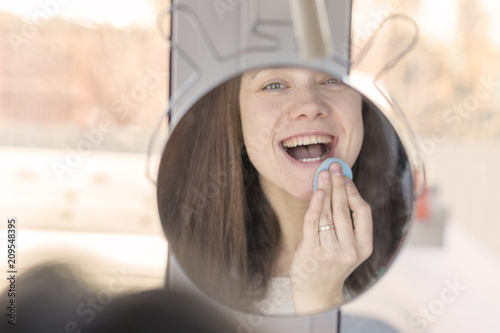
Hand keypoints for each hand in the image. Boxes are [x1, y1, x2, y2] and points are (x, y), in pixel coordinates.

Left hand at [290, 163, 372, 314]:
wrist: (317, 291)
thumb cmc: (331, 263)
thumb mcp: (348, 247)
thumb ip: (348, 223)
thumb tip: (342, 188)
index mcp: (364, 247)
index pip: (363, 212)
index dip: (354, 191)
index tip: (345, 177)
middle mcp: (350, 250)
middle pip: (345, 209)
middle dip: (338, 185)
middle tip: (334, 167)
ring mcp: (330, 252)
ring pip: (328, 214)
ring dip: (326, 190)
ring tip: (323, 174)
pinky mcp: (312, 252)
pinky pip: (313, 222)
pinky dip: (315, 204)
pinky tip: (317, 191)